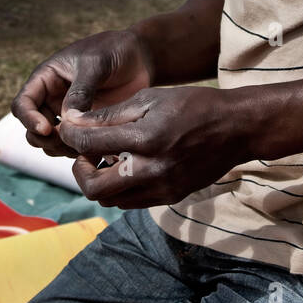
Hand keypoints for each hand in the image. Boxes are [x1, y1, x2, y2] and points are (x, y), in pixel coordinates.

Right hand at [11, 29, 153, 158]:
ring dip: (61, 149)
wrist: (140, 57)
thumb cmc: (114, 51)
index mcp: (46, 78)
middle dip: (45, 140)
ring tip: (84, 145)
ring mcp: (68, 115)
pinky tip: (96, 148)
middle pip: (32, 129)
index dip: (29, 119)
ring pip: (50, 142)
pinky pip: (73, 145)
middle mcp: (52, 99)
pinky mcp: (85, 127)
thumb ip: (81, 90)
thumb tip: (67, 119)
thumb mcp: (96, 64)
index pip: (23, 104)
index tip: (47, 129)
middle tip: (68, 142)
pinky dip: (78, 151)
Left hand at [57, 85, 247, 207]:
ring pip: (111, 200)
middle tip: (84, 153)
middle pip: (94, 188)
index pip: (88, 144)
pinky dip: (120, 188)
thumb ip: (109, 115)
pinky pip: (132, 202)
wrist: (236, 128)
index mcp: (145, 138)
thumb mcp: (149, 99)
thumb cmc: (192, 105)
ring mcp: (162, 188)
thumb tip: (72, 122)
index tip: (66, 127)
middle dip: (78, 170)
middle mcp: (152, 169)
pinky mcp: (171, 196)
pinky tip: (126, 166)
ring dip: (99, 181)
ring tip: (105, 158)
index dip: (69, 135)